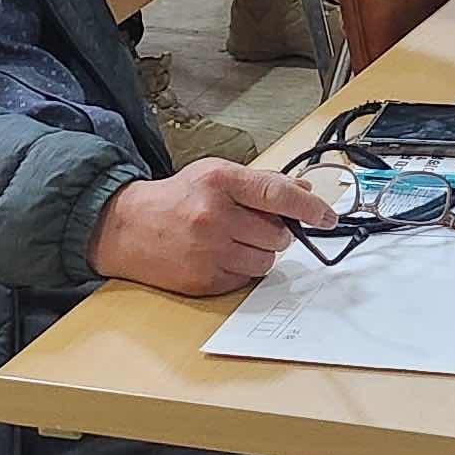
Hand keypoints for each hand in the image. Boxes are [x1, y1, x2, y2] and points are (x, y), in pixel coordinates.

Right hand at [92, 159, 339, 293]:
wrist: (127, 227)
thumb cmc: (176, 198)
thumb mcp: (216, 175)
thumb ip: (261, 182)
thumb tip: (304, 190)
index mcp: (220, 182)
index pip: (277, 193)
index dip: (309, 205)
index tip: (327, 215)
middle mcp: (214, 216)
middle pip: (277, 233)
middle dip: (276, 231)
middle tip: (253, 225)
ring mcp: (209, 251)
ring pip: (266, 260)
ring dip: (261, 252)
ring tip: (236, 240)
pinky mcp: (204, 280)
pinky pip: (247, 280)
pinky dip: (243, 270)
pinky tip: (221, 256)